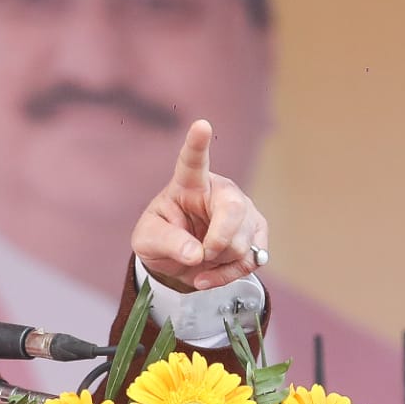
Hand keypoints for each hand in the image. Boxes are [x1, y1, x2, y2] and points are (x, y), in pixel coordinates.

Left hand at [131, 119, 268, 291]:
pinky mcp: (256, 235)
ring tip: (197, 263)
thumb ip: (167, 242)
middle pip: (234, 211)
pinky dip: (226, 276)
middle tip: (198, 256)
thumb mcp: (147, 241)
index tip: (201, 125)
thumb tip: (196, 253)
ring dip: (217, 262)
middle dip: (217, 241)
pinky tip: (206, 278)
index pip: (193, 161)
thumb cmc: (160, 239)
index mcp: (189, 183)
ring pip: (243, 242)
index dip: (197, 144)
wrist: (176, 261)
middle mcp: (221, 192)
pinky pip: (250, 261)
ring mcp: (243, 213)